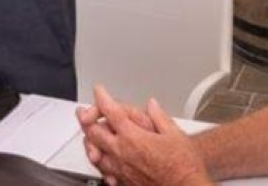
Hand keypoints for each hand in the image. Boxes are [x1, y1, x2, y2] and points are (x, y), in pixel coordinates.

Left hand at [81, 85, 209, 185]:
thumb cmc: (184, 166)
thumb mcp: (175, 134)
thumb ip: (160, 117)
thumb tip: (152, 106)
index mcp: (133, 137)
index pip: (110, 111)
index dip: (101, 97)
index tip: (99, 91)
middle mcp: (122, 153)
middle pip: (93, 132)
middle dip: (86, 118)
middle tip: (83, 112)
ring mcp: (120, 170)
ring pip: (94, 154)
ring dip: (89, 143)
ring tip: (87, 136)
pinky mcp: (123, 183)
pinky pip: (104, 173)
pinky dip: (100, 164)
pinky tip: (102, 161)